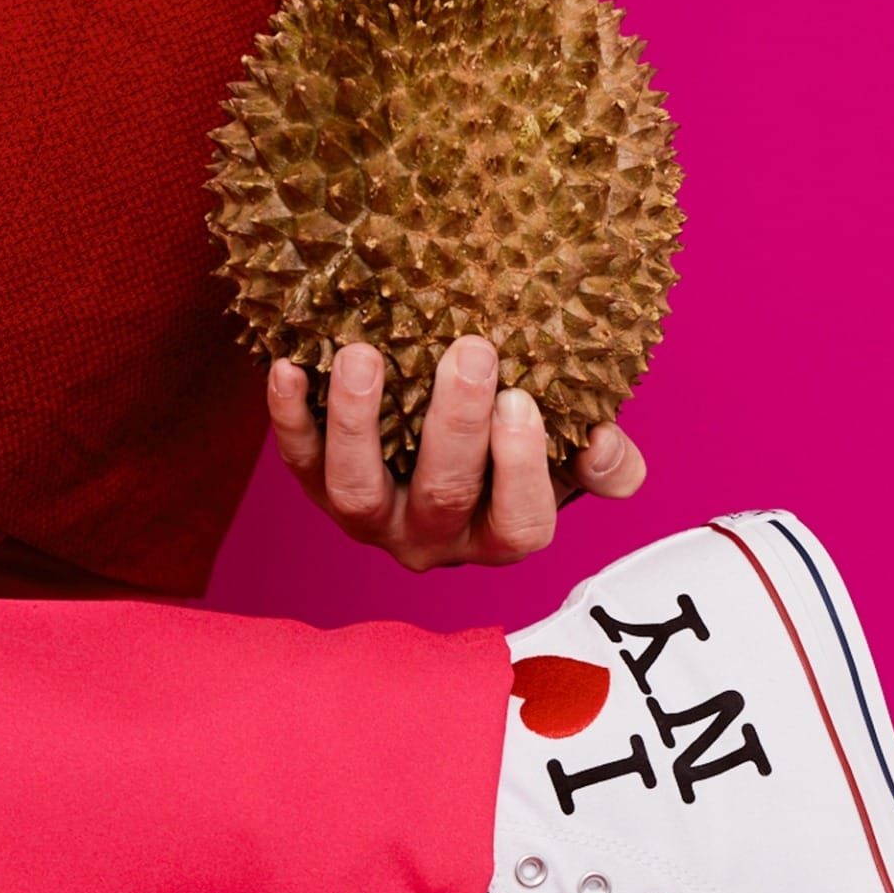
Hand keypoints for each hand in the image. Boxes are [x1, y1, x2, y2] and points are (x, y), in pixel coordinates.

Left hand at [266, 336, 646, 570]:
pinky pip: (298, 461)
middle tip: (469, 352)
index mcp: (499, 534)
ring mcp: (371, 519)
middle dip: (454, 424)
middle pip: (443, 496)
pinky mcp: (318, 487)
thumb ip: (601, 460)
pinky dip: (289, 417)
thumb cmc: (513, 447)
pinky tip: (289, 366)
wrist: (441, 439)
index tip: (520, 400)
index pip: (519, 524)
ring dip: (356, 422)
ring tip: (362, 355)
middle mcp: (433, 539)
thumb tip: (604, 444)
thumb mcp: (568, 458)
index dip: (520, 466)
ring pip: (356, 490)